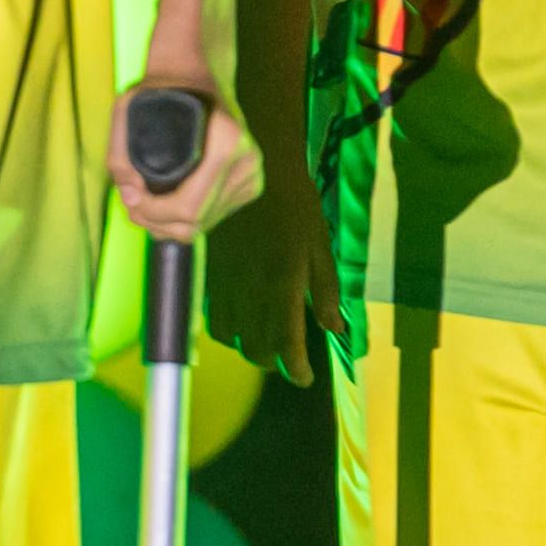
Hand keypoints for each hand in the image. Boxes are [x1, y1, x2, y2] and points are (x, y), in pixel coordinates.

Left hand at [106, 60, 262, 241]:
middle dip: (157, 223)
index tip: (130, 198)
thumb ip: (119, 155)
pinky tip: (169, 204)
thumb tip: (130, 197)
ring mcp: (252, 175)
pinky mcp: (251, 185)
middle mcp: (246, 161)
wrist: (199, 75)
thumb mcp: (128, 109)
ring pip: (204, 225)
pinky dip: (188, 219)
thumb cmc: (163, 90)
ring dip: (169, 226)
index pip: (188, 205)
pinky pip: (214, 217)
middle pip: (196, 221)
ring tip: (146, 207)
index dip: (153, 213)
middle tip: (132, 207)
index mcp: (226, 142)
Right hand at [206, 162, 333, 381]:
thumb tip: (335, 329)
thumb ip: (327, 291)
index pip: (287, 345)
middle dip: (272, 362)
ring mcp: (226, 283)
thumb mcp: (321, 247)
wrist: (255, 168)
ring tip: (261, 344)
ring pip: (229, 336)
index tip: (304, 377)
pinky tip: (238, 321)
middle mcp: (252, 292)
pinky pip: (211, 315)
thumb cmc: (297, 205)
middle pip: (255, 348)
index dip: (296, 369)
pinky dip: (225, 329)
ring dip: (246, 348)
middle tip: (286, 361)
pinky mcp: (210, 272)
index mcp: (284, 287)